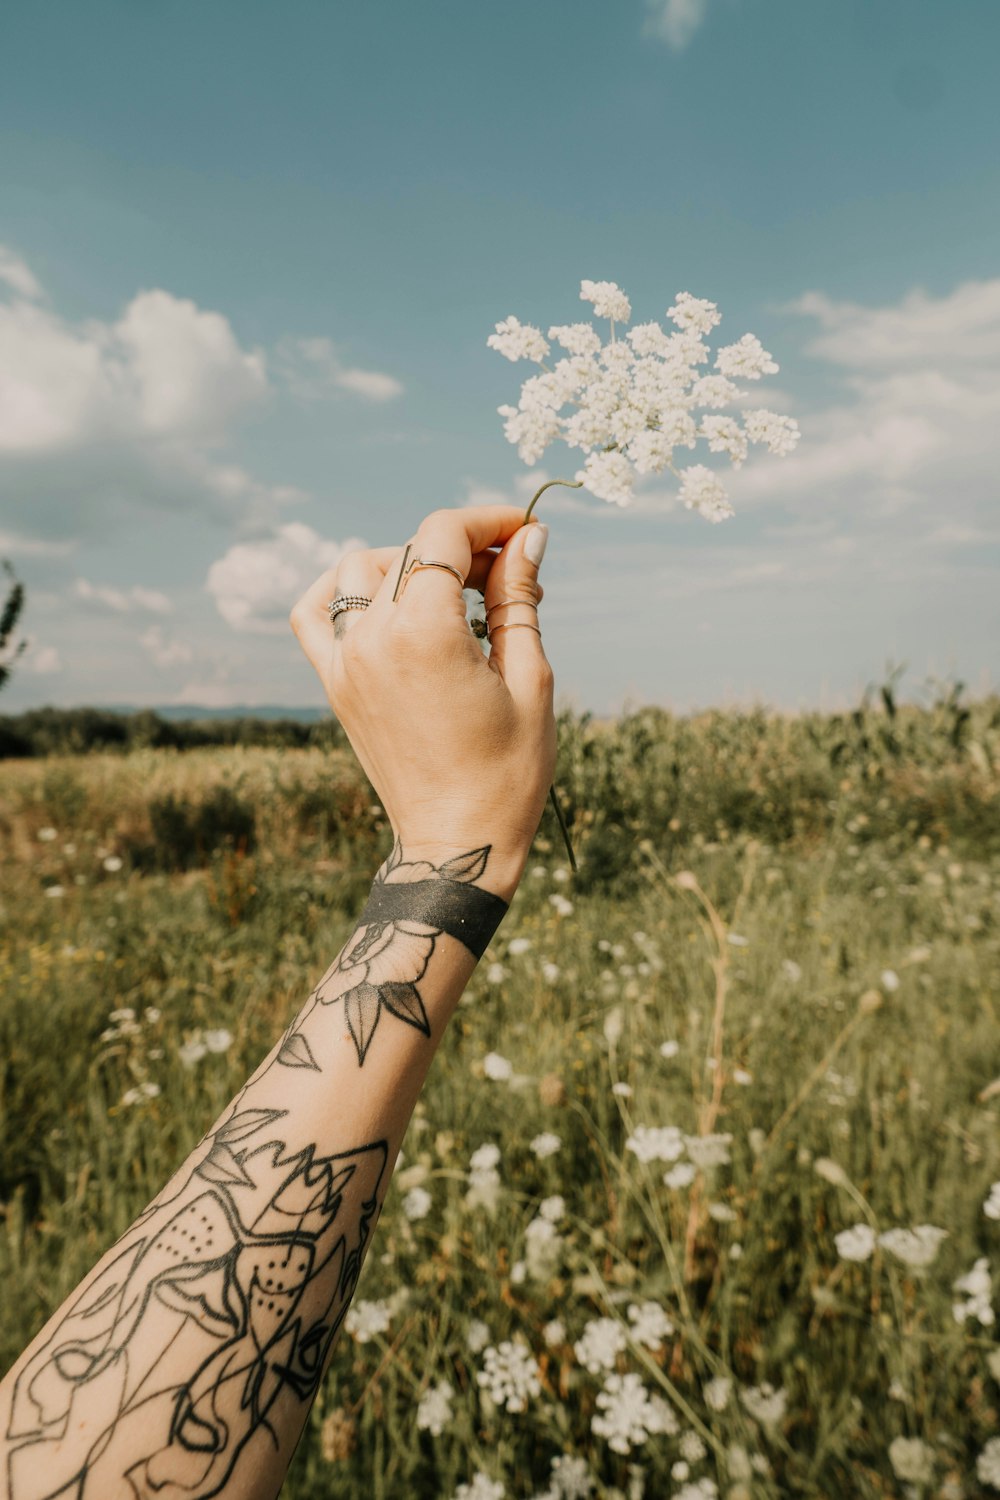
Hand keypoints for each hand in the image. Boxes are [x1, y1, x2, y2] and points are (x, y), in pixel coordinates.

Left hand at [290, 505, 553, 891]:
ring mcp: (345, 662)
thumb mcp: (530, 679)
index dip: (489, 521)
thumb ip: (519, 599)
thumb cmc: (507, 772)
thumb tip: (528, 539)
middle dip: (462, 549)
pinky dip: (337, 592)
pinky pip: (312, 615)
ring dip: (406, 565)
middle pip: (410, 550)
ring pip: (358, 571)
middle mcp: (373, 639)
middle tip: (507, 578)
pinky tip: (376, 599)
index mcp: (425, 634)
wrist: (456, 842)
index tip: (523, 533)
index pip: (444, 536)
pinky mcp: (335, 685)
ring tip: (451, 595)